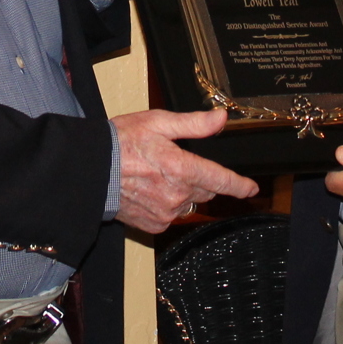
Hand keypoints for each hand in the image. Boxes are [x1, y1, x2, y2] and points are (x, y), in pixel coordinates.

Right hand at [112, 109, 258, 232]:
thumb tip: (220, 119)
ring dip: (182, 192)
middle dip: (199, 178)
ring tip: (158, 176)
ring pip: (188, 203)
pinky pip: (171, 215)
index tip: (251, 189)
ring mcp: (165, 213)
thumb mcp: (158, 123)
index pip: (221, 180)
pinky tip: (149, 190)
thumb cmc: (121, 142)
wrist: (91, 170)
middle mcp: (177, 195)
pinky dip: (166, 204)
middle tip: (177, 163)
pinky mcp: (153, 224)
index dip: (240, 185)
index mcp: (181, 168)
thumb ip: (194, 124)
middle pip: (205, 190)